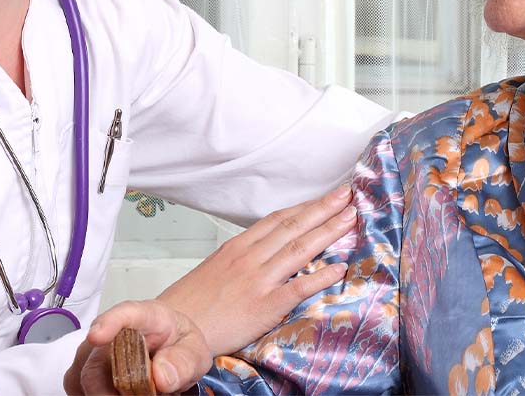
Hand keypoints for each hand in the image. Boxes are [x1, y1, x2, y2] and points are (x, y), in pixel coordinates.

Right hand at [63, 300, 210, 394]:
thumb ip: (183, 361)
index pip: (125, 314)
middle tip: (145, 395)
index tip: (97, 335)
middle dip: (115, 391)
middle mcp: (111, 332)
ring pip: (84, 380)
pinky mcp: (82, 372)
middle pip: (97, 364)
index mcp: (145, 317)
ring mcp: (92, 352)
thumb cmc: (176, 344)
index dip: (109, 323)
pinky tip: (121, 394)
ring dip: (108, 394)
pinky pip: (80, 390)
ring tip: (139, 392)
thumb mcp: (194, 350)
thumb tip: (162, 376)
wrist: (168, 346)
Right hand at [158, 185, 355, 356]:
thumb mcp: (214, 268)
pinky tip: (339, 269)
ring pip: (299, 249)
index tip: (325, 197)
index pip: (277, 219)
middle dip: (322, 210)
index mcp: (237, 247)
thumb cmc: (191, 303)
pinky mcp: (264, 307)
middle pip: (292, 227)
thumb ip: (241, 256)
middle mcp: (249, 258)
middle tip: (346, 196)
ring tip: (350, 219)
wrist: (174, 329)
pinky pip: (297, 288)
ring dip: (328, 231)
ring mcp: (258, 281)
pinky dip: (320, 277)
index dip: (304, 207)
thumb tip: (265, 249)